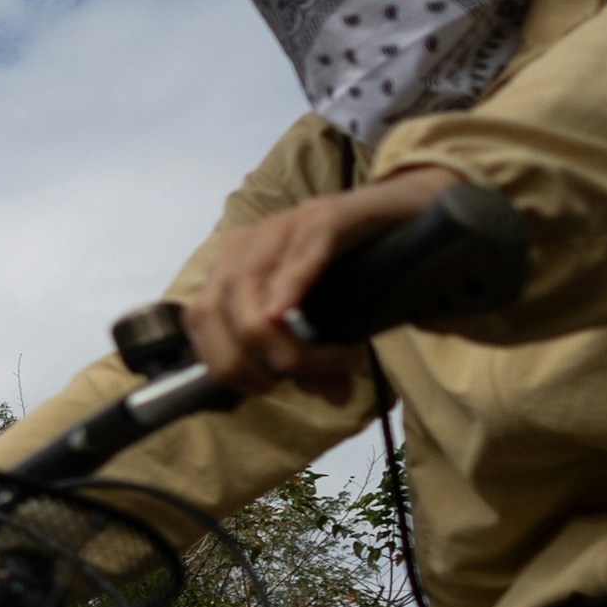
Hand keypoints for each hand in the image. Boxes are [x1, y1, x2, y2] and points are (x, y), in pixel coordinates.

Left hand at [185, 164, 459, 400]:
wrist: (407, 209)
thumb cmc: (357, 266)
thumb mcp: (328, 319)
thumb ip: (319, 356)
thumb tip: (331, 397)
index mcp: (234, 267)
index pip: (199, 320)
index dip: (221, 363)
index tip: (261, 388)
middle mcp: (249, 244)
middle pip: (213, 309)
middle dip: (244, 359)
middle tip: (294, 378)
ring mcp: (286, 225)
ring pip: (251, 286)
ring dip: (281, 339)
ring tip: (326, 360)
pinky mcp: (328, 216)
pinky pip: (300, 249)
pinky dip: (290, 285)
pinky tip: (288, 314)